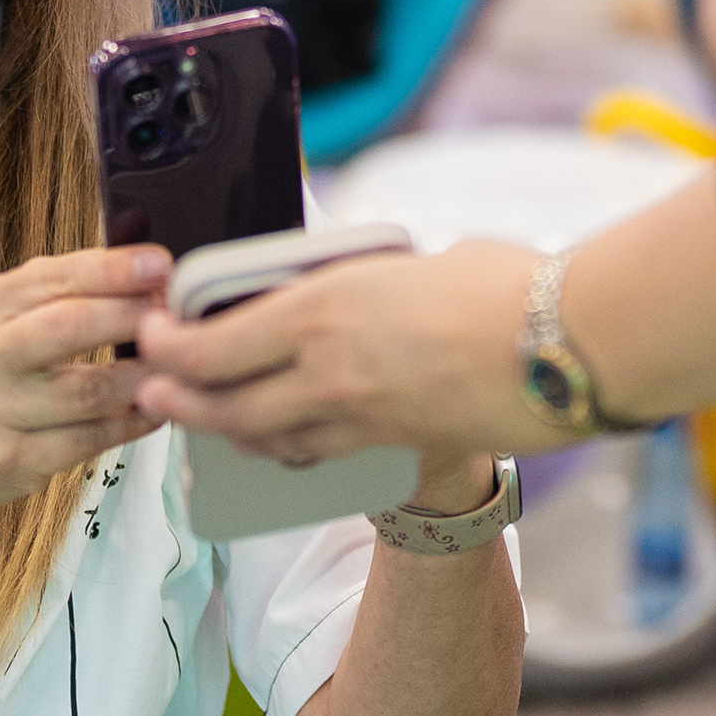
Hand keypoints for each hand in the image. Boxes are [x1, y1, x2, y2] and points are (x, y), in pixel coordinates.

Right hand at [0, 247, 172, 516]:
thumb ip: (58, 289)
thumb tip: (140, 263)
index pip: (50, 278)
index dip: (111, 270)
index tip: (159, 264)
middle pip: (68, 327)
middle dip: (131, 314)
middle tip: (173, 312)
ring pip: (88, 390)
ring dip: (143, 374)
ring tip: (175, 362)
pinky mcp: (11, 460)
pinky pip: (89, 438)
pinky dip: (131, 421)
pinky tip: (155, 407)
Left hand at [132, 242, 559, 471]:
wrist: (564, 351)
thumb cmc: (501, 284)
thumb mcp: (412, 262)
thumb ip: (369, 280)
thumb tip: (363, 284)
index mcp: (322, 309)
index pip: (212, 345)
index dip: (168, 347)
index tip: (152, 335)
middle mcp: (326, 371)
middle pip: (222, 405)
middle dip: (176, 403)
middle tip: (153, 393)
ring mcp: (359, 419)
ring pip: (265, 440)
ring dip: (225, 432)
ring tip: (205, 420)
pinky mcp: (393, 448)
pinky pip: (317, 454)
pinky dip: (285, 448)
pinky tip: (282, 440)